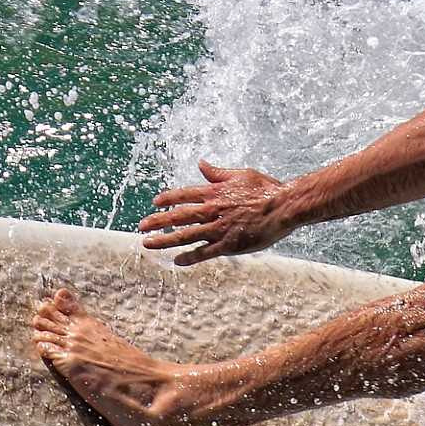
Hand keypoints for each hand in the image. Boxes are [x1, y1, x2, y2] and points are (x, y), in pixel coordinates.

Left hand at [138, 160, 295, 264]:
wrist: (283, 206)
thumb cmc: (265, 189)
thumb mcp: (240, 174)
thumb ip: (218, 173)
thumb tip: (201, 165)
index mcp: (214, 192)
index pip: (184, 194)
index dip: (168, 199)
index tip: (155, 203)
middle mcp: (212, 210)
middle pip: (178, 216)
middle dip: (157, 221)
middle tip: (141, 226)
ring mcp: (218, 229)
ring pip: (185, 235)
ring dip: (164, 240)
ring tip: (148, 243)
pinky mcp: (228, 245)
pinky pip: (204, 252)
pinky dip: (189, 257)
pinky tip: (177, 260)